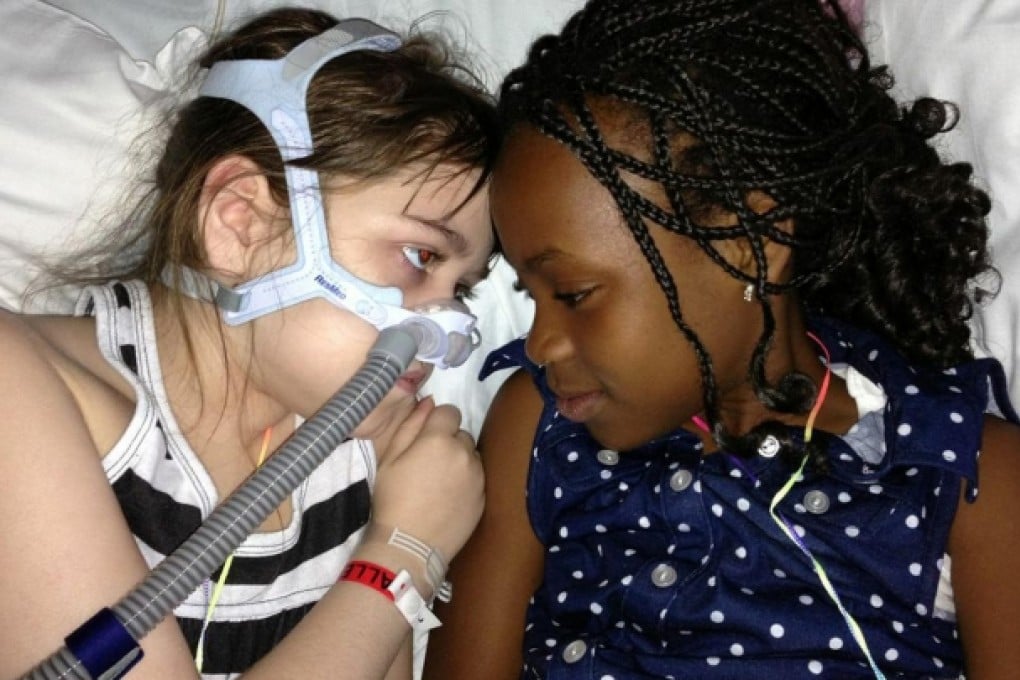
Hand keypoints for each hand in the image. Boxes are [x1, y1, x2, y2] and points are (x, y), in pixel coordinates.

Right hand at [371, 397, 483, 560]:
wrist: (409, 545)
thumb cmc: (392, 500)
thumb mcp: (389, 459)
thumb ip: (410, 425)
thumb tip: (429, 401)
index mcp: (439, 439)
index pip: (449, 411)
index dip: (436, 422)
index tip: (424, 438)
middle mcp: (465, 453)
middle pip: (461, 434)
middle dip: (447, 442)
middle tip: (428, 464)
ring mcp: (478, 476)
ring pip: (471, 456)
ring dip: (459, 461)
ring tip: (439, 483)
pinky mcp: (484, 497)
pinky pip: (477, 477)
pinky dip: (467, 481)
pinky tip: (449, 498)